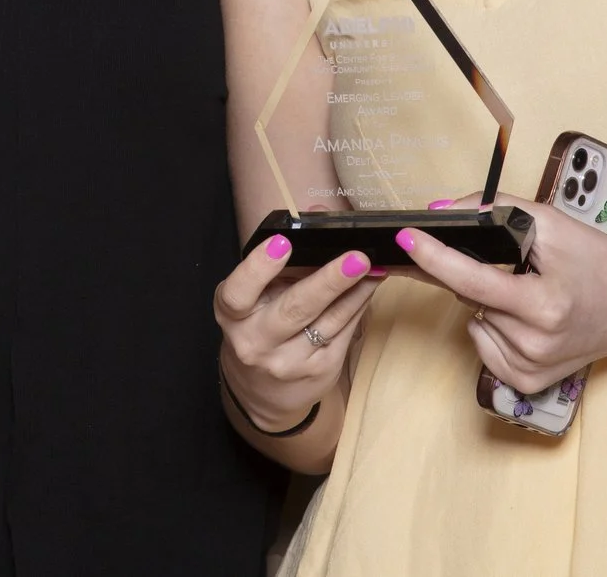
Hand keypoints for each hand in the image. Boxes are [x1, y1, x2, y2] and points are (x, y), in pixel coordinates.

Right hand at [213, 233, 381, 432]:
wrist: (262, 391)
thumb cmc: (256, 328)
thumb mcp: (252, 298)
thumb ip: (280, 262)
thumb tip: (320, 216)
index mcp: (232, 316)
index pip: (238, 292)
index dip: (259, 267)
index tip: (282, 242)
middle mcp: (256, 342)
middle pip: (295, 309)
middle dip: (328, 281)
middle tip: (356, 258)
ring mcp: (289, 361)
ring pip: (329, 320)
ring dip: (355, 291)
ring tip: (374, 267)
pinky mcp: (319, 371)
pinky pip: (343, 332)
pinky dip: (358, 305)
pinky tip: (369, 285)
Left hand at [388, 196, 606, 393]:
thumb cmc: (598, 260)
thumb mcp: (551, 222)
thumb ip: (495, 210)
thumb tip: (442, 211)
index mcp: (544, 305)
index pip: (471, 279)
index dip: (434, 257)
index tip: (405, 237)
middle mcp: (536, 344)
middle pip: (470, 297)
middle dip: (472, 272)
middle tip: (508, 262)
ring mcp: (531, 369)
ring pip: (474, 319)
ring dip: (486, 301)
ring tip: (529, 292)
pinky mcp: (527, 382)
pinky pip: (483, 344)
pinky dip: (493, 326)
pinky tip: (525, 318)